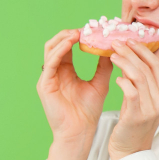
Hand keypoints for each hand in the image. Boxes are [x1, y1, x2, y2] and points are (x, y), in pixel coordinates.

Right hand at [38, 29, 112, 159]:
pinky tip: (71, 43)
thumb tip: (114, 49)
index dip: (79, 36)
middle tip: (87, 26)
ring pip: (51, 49)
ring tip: (79, 32)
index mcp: (66, 71)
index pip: (69, 47)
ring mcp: (48, 77)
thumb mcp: (100, 83)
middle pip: (57, 44)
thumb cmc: (88, 112)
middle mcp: (55, 72)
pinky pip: (50, 62)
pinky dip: (60, 50)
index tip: (94, 28)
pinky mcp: (44, 84)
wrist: (80, 132)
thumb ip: (104, 66)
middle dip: (70, 33)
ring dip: (64, 38)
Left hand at [108, 39, 158, 159]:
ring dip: (124, 63)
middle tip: (116, 42)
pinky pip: (131, 93)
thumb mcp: (141, 100)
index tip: (129, 40)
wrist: (130, 152)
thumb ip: (140, 82)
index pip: (157, 66)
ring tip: (112, 54)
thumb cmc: (133, 125)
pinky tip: (115, 77)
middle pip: (148, 68)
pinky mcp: (137, 116)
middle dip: (131, 52)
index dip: (143, 51)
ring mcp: (151, 109)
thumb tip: (130, 59)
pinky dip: (123, 81)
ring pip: (139, 77)